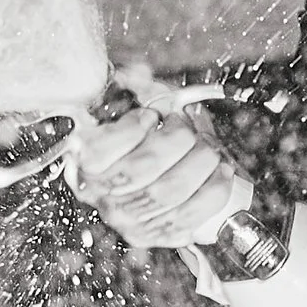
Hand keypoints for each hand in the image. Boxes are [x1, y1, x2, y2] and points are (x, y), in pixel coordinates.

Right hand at [58, 96, 246, 248]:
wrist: (165, 186)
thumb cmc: (150, 141)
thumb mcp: (142, 107)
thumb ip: (138, 86)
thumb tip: (136, 71)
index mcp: (87, 160)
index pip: (103, 149)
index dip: (134, 128)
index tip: (151, 117)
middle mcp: (102, 193)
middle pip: (144, 168)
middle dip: (178, 140)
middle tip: (188, 128)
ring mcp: (126, 219)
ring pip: (171, 190)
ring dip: (201, 162)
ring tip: (208, 148)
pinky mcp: (153, 235)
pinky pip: (190, 215)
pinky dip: (213, 189)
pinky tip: (219, 172)